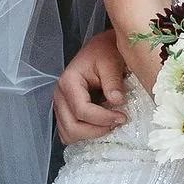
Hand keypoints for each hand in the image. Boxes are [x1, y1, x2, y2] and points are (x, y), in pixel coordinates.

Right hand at [54, 27, 130, 143]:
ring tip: (109, 125)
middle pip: (72, 127)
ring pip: (69, 134)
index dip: (103, 119)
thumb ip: (113, 81)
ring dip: (90, 135)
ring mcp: (61, 105)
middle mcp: (60, 95)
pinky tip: (101, 125)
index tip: (123, 117)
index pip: (82, 110)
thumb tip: (117, 102)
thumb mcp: (111, 61)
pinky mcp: (66, 111)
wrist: (101, 48)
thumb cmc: (105, 51)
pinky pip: (70, 132)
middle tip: (117, 123)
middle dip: (96, 131)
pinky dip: (84, 134)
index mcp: (69, 82)